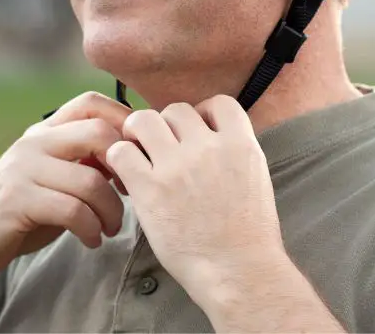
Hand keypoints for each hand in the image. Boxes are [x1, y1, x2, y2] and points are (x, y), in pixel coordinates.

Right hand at [0, 92, 132, 284]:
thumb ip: (83, 163)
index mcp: (43, 132)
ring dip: (112, 211)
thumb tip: (130, 154)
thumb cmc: (19, 211)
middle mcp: (33, 143)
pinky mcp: (17, 201)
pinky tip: (93, 240)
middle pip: (98, 133)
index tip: (139, 155)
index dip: (124, 121)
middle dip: (126, 166)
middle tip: (131, 194)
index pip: (91, 102)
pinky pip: (73, 210)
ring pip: (91, 180)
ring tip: (111, 228)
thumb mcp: (53, 178)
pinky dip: (92, 229)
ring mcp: (23, 169)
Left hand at [105, 96, 286, 306]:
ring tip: (138, 154)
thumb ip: (234, 153)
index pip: (218, 103)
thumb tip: (213, 138)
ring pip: (143, 120)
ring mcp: (178, 166)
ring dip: (137, 134)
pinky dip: (119, 158)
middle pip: (176, 110)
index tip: (196, 134)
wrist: (238, 271)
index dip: (203, 114)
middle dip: (167, 127)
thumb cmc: (249, 237)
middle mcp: (208, 147)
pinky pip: (121, 151)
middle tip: (161, 151)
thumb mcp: (255, 180)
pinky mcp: (150, 188)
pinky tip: (126, 175)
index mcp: (241, 144)